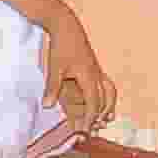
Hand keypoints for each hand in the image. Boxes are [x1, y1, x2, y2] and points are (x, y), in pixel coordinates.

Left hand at [44, 17, 116, 132]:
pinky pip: (106, 85)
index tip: (85, 130)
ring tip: (106, 120)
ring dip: (108, 107)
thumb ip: (52, 88)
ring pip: (109, 93)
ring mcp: (98, 70)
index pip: (94, 103)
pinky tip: (103, 103)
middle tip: (95, 130)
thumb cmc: (61, 46)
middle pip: (104, 101)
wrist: (67, 26)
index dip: (90, 118)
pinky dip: (107, 97)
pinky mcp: (95, 67)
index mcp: (89, 76)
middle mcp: (97, 75)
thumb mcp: (55, 68)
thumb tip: (47, 106)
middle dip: (100, 117)